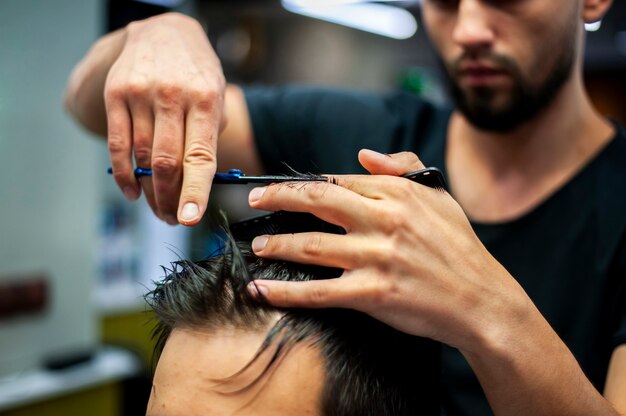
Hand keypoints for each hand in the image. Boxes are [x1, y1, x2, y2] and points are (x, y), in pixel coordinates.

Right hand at [104, 13, 224, 224]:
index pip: (200, 156)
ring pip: (141, 158)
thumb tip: (198, 184)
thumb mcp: (218, 95)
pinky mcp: (116, 94)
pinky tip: (131, 191)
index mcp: (206, 100)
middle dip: (169, 200)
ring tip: (158, 209)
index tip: (190, 218)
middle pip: (166, 163)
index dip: (194, 191)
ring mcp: (141, 94)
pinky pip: (117, 144)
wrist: (164, 32)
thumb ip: (210, 136)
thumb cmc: (196, 73)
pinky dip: (123, 174)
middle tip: (174, 219)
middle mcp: (173, 97)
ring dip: (149, 192)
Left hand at [246, 149, 528, 350]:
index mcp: (398, 193)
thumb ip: (403, 167)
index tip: (281, 188)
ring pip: (311, 245)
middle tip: (253, 201)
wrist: (482, 300)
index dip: (304, 184)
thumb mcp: (439, 195)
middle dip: (278, 198)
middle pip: (317, 201)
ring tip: (258, 246)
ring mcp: (377, 257)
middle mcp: (385, 220)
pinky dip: (286, 292)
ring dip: (277, 244)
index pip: (339, 180)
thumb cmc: (459, 247)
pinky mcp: (373, 294)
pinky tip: (262, 290)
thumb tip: (363, 155)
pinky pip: (319, 291)